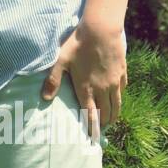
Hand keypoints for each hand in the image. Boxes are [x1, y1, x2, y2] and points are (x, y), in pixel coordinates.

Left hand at [40, 20, 126, 143]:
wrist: (101, 30)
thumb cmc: (77, 44)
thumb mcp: (60, 61)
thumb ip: (53, 80)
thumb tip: (45, 99)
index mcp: (86, 88)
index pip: (89, 114)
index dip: (91, 127)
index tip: (92, 137)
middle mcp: (102, 89)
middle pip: (105, 112)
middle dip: (104, 124)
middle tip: (102, 131)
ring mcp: (114, 81)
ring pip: (116, 104)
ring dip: (114, 115)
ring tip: (111, 121)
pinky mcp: (122, 72)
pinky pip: (122, 90)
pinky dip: (120, 98)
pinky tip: (118, 98)